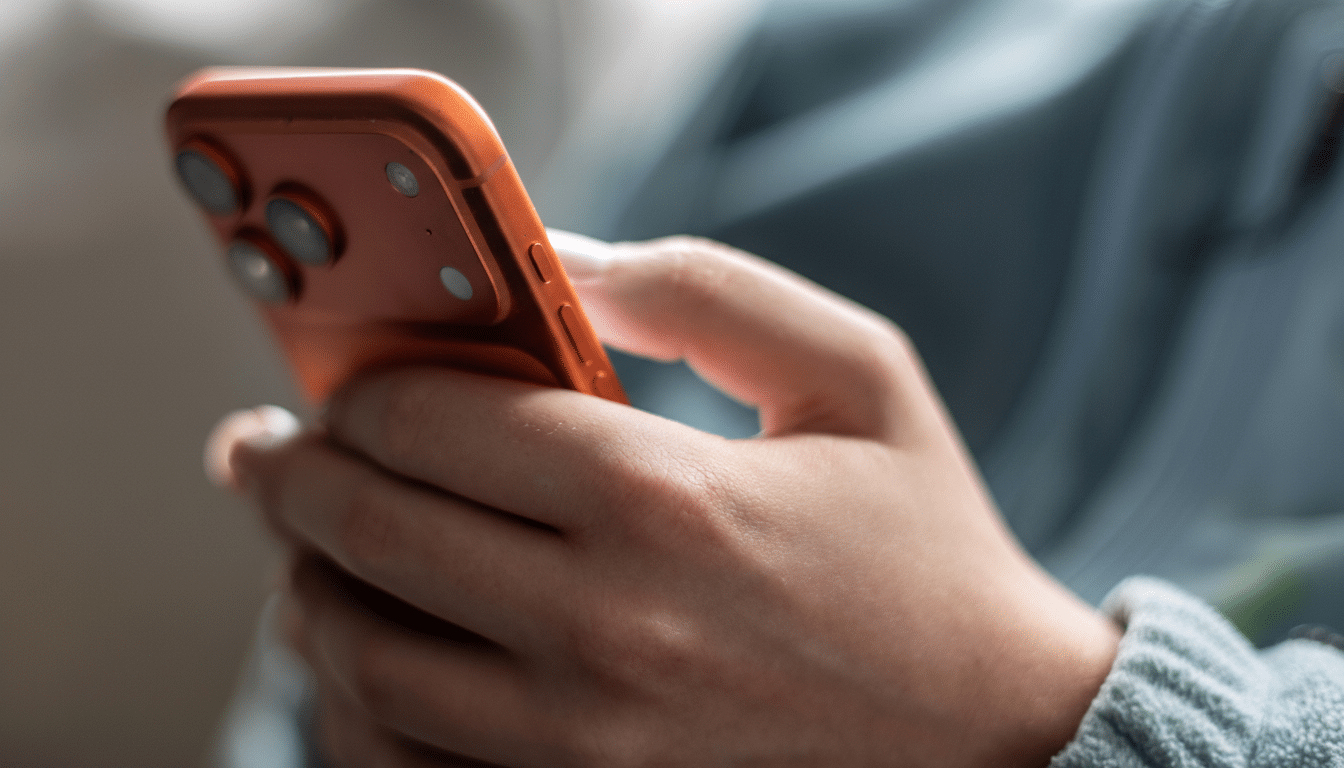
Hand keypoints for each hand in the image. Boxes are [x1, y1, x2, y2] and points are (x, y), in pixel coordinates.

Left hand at [222, 235, 1118, 766]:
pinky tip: (369, 651)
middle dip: (292, 477)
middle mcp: (606, 628)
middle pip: (370, 532)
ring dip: (307, 586)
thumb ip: (702, 291)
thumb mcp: (857, 376)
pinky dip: (358, 698)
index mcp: (668, 500)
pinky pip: (406, 756)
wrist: (996, 740)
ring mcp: (581, 746)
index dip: (367, 386)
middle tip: (265, 452)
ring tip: (307, 550)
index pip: (439, 419)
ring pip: (361, 656)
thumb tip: (556, 261)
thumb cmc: (927, 551)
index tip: (345, 379)